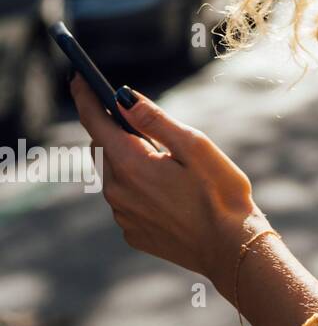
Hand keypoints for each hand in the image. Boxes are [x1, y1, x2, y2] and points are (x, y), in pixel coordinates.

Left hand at [71, 73, 264, 288]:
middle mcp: (117, 192)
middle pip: (102, 148)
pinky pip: (125, 200)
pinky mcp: (133, 233)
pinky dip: (137, 186)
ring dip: (128, 159)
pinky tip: (169, 191)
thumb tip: (124, 97)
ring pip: (114, 175)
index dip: (85, 97)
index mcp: (131, 165)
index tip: (78, 77)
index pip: (96, 122)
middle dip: (112, 128)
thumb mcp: (196, 147)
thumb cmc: (221, 193)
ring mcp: (123, 216)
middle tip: (134, 116)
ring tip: (164, 159)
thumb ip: (156, 121)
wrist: (231, 248)